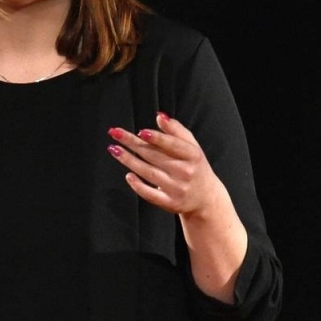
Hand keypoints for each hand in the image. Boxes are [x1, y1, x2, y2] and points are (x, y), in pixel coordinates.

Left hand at [107, 112, 229, 220]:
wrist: (206, 198)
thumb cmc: (196, 167)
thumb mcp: (192, 146)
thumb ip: (176, 130)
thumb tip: (159, 117)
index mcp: (193, 155)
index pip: (173, 144)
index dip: (156, 138)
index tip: (140, 132)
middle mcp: (185, 172)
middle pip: (155, 156)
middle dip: (133, 144)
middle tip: (115, 134)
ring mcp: (177, 189)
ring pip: (149, 173)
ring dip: (129, 161)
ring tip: (114, 149)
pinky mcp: (170, 203)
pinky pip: (151, 195)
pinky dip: (138, 186)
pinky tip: (128, 175)